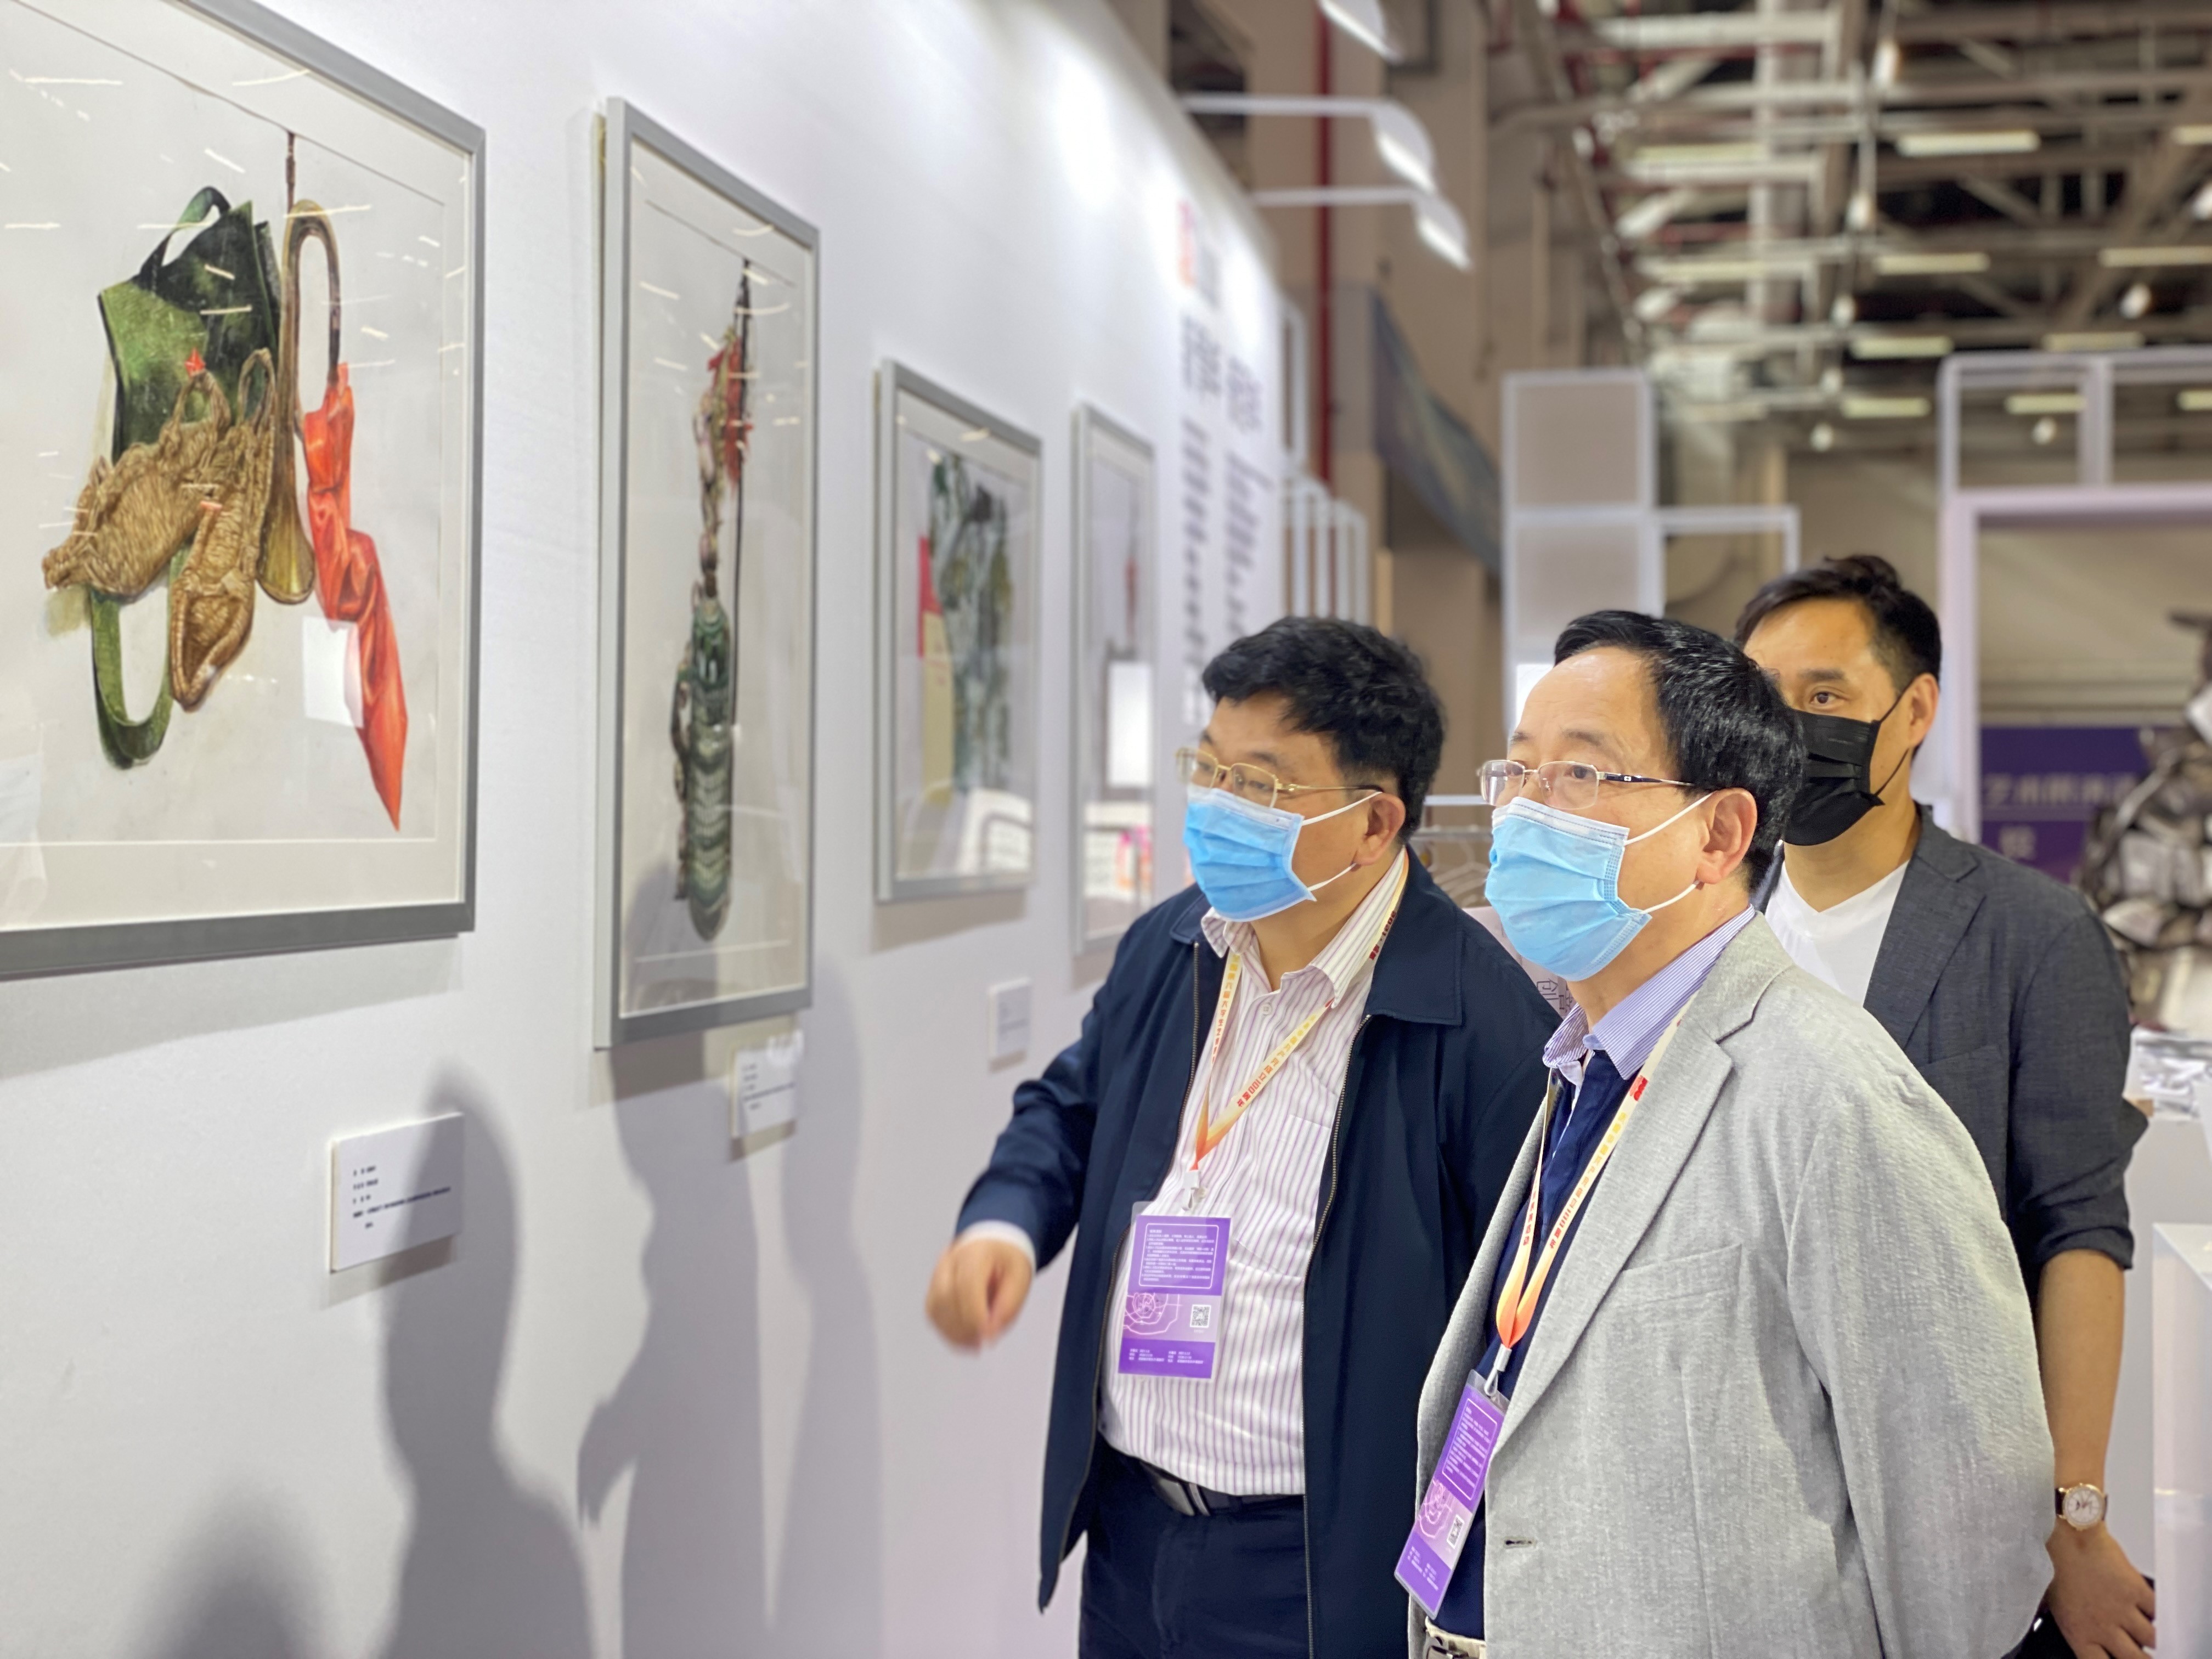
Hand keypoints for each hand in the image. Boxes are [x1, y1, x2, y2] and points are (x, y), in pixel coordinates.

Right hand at [926, 1235, 1033, 1349]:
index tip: (987, 1337)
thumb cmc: (1008, 1262)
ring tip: (973, 1346)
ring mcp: (938, 1271)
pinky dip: (945, 1330)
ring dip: (952, 1332)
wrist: (994, 1244)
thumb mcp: (1020, 1278)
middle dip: (962, 1326)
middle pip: (945, 1296)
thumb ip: (1008, 1306)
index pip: (967, 1284)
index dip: (975, 1315)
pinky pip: (932, 1311)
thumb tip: (990, 1335)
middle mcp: (951, 1259)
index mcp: (976, 1251)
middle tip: (980, 1344)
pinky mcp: (933, 1285)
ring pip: (935, 1306)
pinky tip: (963, 1340)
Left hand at [2046, 1521, 2154, 1658]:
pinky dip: (2156, 1612)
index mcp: (2078, 1633)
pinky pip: (2156, 1611)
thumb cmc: (2050, 1560)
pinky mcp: (2137, 1590)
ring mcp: (2122, 1610)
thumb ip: (2059, 1621)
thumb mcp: (2046, 1599)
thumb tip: (2055, 1625)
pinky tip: (2150, 1609)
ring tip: (2147, 1632)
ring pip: (2150, 1638)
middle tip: (2142, 1655)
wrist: (2066, 1531)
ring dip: (2150, 1636)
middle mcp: (2103, 1627)